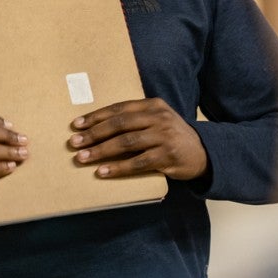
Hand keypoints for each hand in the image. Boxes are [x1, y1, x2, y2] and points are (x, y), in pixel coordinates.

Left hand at [69, 98, 207, 181]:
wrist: (204, 152)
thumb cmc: (171, 136)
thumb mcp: (157, 120)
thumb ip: (135, 119)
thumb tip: (97, 127)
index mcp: (153, 105)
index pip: (119, 109)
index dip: (95, 116)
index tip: (76, 125)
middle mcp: (159, 118)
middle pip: (119, 124)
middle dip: (94, 134)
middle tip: (74, 143)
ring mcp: (164, 137)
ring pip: (126, 143)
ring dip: (101, 151)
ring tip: (83, 158)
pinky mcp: (167, 156)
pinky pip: (137, 162)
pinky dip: (118, 168)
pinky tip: (102, 172)